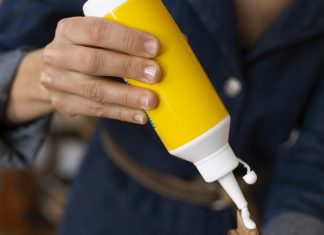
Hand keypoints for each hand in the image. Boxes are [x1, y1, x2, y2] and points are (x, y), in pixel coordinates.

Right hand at [41, 17, 160, 123]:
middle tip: (156, 74)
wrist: (56, 71)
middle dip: (128, 68)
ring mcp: (56, 81)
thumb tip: (177, 44)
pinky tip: (140, 116)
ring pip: (94, 91)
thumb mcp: (97, 39)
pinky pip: (94, 111)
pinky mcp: (63, 104)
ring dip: (127, 97)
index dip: (127, 39)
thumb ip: (127, 40)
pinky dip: (121, 114)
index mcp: (69, 30)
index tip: (155, 48)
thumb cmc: (88, 50)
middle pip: (93, 62)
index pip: (97, 31)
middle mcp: (57, 55)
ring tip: (151, 101)